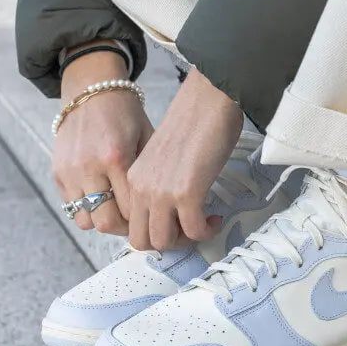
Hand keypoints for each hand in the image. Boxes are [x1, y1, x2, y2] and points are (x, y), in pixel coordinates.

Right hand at [53, 47, 152, 234]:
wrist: (91, 88)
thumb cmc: (125, 113)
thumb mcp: (146, 136)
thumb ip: (149, 172)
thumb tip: (163, 206)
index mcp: (116, 157)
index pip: (130, 209)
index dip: (143, 219)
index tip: (152, 218)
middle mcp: (89, 167)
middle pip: (106, 222)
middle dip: (124, 228)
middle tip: (135, 222)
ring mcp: (70, 171)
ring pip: (85, 220)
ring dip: (102, 220)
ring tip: (117, 211)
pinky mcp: (58, 172)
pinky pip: (71, 207)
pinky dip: (87, 209)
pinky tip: (102, 199)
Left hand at [127, 67, 242, 249]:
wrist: (208, 102)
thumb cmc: (193, 124)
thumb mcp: (163, 158)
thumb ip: (159, 182)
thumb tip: (173, 209)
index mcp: (134, 179)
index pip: (131, 225)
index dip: (155, 233)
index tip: (177, 225)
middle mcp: (141, 188)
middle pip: (142, 241)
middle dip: (168, 243)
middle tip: (189, 231)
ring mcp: (162, 192)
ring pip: (164, 242)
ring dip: (186, 240)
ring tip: (203, 224)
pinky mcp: (186, 193)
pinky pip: (193, 231)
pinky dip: (207, 230)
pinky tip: (215, 217)